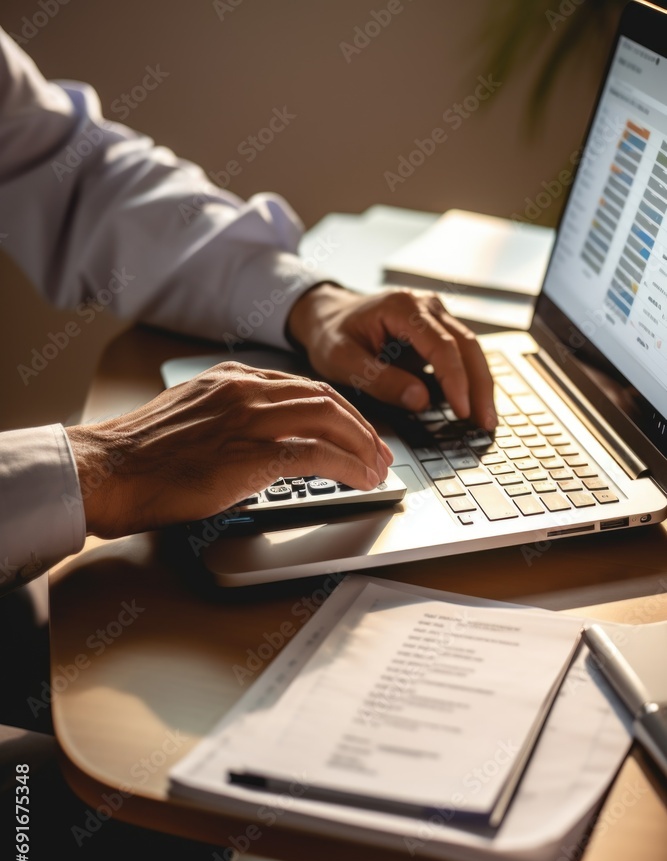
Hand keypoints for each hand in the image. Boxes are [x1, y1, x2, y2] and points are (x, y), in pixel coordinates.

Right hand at [65, 361, 392, 537]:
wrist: (109, 470)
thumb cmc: (141, 455)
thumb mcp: (190, 418)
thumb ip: (227, 419)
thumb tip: (255, 444)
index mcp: (231, 379)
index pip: (302, 387)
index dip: (337, 410)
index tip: (354, 429)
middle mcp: (245, 390)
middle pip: (325, 398)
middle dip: (361, 426)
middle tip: (379, 451)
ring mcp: (250, 418)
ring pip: (329, 420)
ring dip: (362, 446)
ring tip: (377, 468)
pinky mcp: (253, 452)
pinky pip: (318, 454)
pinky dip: (348, 467)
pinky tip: (360, 480)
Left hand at [287, 284, 496, 428]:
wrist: (327, 315)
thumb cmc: (332, 334)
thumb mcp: (343, 360)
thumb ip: (381, 380)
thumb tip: (421, 401)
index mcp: (403, 307)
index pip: (443, 346)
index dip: (456, 382)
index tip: (462, 412)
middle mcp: (427, 306)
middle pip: (468, 346)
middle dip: (480, 386)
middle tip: (486, 422)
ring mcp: (436, 315)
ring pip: (471, 350)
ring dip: (480, 385)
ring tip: (486, 419)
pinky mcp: (437, 330)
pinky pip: (461, 354)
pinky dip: (470, 379)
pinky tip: (473, 404)